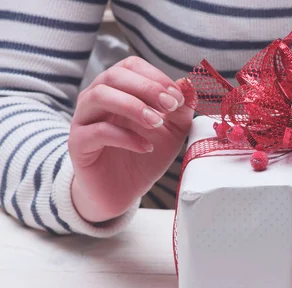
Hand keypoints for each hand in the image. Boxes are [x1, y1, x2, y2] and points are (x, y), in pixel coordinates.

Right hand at [68, 56, 193, 222]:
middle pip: (113, 76)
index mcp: (118, 89)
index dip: (156, 76)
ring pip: (100, 96)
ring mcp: (84, 120)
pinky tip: (145, 147)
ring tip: (157, 123)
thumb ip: (181, 109)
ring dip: (133, 106)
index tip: (178, 96)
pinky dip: (125, 137)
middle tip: (171, 105)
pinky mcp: (78, 144)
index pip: (130, 65)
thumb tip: (187, 83)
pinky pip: (96, 131)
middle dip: (147, 88)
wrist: (123, 192)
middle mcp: (96, 98)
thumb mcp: (172, 131)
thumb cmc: (145, 155)